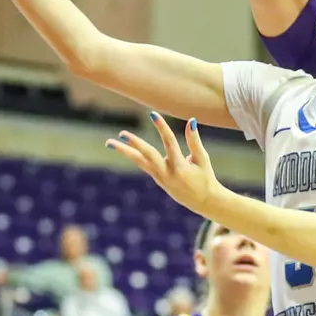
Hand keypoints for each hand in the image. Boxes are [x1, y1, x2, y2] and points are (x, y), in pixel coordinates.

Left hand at [107, 114, 222, 217]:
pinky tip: (123, 147)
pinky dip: (134, 156)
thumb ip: (194, 140)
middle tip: (122, 134)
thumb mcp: (202, 159)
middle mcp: (167, 173)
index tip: (152, 114)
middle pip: (147, 156)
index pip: (169, 143)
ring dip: (124, 151)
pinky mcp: (157, 179)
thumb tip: (191, 120)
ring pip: (139, 162)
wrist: (203, 201)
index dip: (162, 127)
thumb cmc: (205, 177)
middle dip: (134, 144)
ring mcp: (160, 178)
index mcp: (180, 167)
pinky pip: (143, 165)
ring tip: (109, 142)